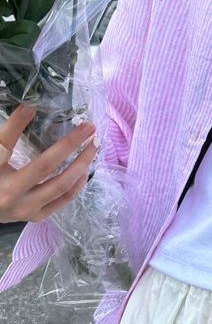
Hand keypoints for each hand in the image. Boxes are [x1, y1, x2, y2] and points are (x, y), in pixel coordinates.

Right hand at [0, 103, 99, 223]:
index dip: (66, 143)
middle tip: (92, 132)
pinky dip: (76, 184)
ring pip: (64, 191)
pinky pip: (62, 201)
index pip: (43, 162)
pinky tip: (83, 170)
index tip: (85, 126)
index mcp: (6, 184)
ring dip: (81, 167)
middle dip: (78, 152)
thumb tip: (30, 107)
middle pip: (57, 177)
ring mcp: (28, 212)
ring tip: (91, 148)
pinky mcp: (35, 216)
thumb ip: (10, 131)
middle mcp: (18, 202)